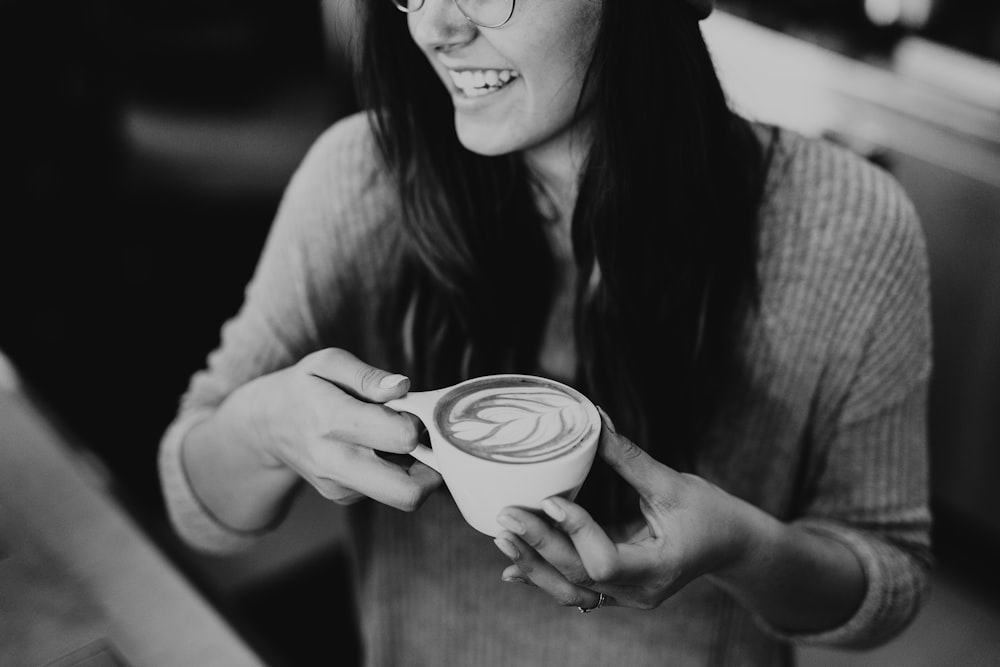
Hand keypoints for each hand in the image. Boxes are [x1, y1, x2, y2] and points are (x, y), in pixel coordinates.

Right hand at [234, 347, 442, 509]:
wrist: (265, 426)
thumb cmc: (303, 388)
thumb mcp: (328, 363)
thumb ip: (368, 376)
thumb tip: (402, 388)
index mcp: (333, 421)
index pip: (402, 437)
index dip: (417, 421)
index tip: (409, 408)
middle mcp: (336, 462)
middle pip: (407, 492)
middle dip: (431, 468)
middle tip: (424, 439)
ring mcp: (340, 486)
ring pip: (402, 495)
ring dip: (413, 469)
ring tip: (393, 438)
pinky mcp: (343, 497)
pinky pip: (386, 492)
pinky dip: (393, 472)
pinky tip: (376, 449)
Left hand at [492, 410, 753, 610]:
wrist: (731, 546)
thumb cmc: (711, 513)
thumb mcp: (673, 483)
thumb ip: (630, 458)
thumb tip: (595, 420)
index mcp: (659, 567)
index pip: (605, 561)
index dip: (575, 532)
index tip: (550, 500)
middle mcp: (640, 591)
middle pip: (578, 577)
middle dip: (539, 544)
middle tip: (507, 514)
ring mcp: (628, 597)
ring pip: (571, 592)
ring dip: (534, 565)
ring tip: (502, 537)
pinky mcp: (618, 591)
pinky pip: (575, 590)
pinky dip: (544, 576)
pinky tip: (512, 567)